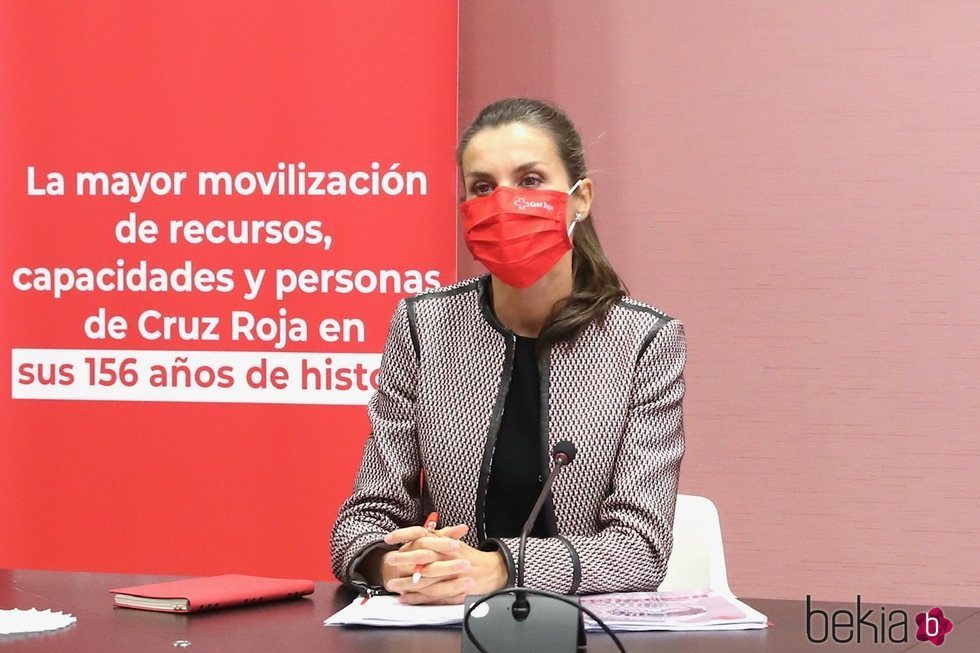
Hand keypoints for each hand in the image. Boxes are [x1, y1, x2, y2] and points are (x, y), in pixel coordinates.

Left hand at [381, 524, 507, 604]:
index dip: (405, 536)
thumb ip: (440, 536)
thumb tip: (423, 530)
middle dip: (405, 560)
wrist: (493, 571)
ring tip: (392, 584)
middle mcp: (448, 557)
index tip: (389, 538)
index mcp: (446, 544)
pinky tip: (405, 598)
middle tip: (390, 561)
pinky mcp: (453, 591)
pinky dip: (417, 598)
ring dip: (407, 582)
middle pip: (424, 558)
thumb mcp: (456, 543)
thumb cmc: (471, 557)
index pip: (423, 535)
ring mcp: (451, 575)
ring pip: (425, 579)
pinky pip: (432, 595)